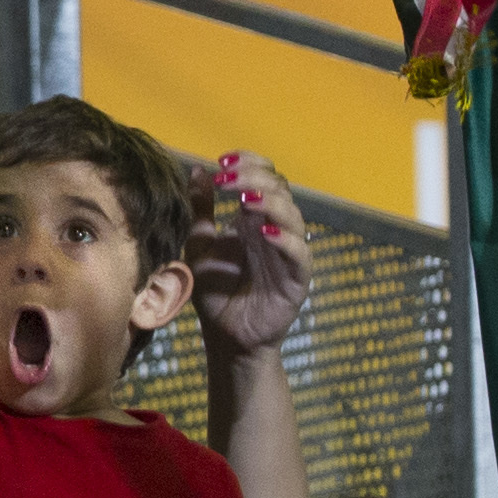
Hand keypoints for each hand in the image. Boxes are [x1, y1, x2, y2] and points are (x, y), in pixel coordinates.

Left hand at [185, 151, 311, 357]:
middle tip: (228, 178)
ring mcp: (288, 252)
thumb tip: (197, 170)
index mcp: (254, 219)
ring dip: (270, 202)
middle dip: (255, 177)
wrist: (226, 337)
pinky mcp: (297, 278)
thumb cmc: (215, 291)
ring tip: (244, 198)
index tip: (223, 160)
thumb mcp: (200, 245)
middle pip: (280, 188)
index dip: (250, 163)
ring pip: (293, 215)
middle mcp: (275, 230)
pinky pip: (300, 254)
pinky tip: (265, 233)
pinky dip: (287, 240)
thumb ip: (201, 210)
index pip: (265, 176)